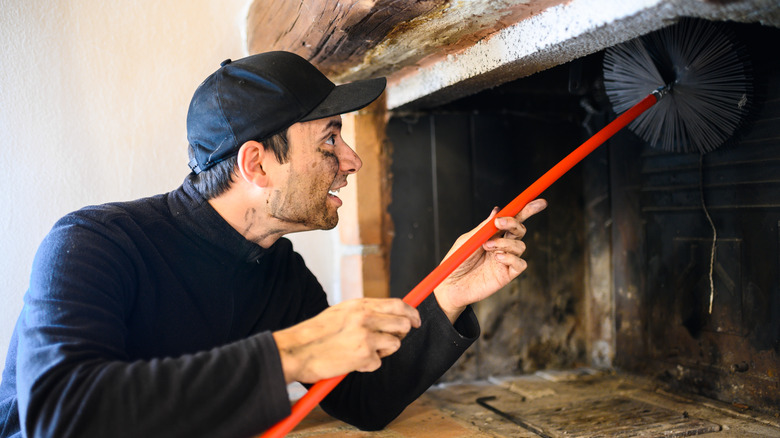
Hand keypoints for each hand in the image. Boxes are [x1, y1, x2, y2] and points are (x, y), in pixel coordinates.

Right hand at [272, 298, 420, 383]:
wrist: (297, 350)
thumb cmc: (317, 333)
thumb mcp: (341, 312)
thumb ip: (364, 311)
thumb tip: (389, 314)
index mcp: (360, 305)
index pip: (397, 304)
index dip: (411, 312)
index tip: (416, 320)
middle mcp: (365, 318)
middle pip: (403, 324)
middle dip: (401, 334)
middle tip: (388, 340)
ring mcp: (366, 336)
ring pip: (395, 344)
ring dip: (383, 351)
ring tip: (363, 351)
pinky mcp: (364, 356)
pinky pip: (379, 362)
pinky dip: (367, 365)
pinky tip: (351, 361)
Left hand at [433, 199, 546, 322]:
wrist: (451, 284)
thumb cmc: (457, 261)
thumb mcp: (468, 240)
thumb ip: (484, 227)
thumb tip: (497, 211)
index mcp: (493, 234)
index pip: (513, 219)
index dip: (527, 209)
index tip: (539, 202)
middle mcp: (502, 245)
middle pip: (520, 229)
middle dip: (514, 223)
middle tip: (499, 223)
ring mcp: (506, 259)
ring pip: (520, 246)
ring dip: (505, 243)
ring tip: (487, 247)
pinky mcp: (507, 274)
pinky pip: (520, 263)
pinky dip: (511, 257)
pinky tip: (498, 258)